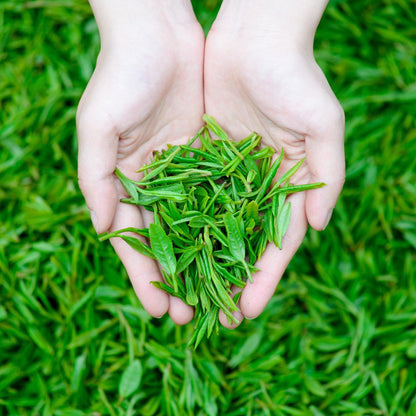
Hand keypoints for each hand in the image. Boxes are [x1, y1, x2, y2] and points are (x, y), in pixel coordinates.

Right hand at [77, 0, 203, 323]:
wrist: (158, 35)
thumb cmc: (121, 76)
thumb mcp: (99, 128)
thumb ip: (97, 179)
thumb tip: (105, 229)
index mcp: (126, 184)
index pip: (137, 242)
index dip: (147, 278)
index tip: (161, 311)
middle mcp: (157, 184)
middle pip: (170, 242)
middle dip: (182, 280)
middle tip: (195, 318)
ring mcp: (186, 172)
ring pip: (200, 225)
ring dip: (210, 260)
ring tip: (224, 296)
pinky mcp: (212, 155)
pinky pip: (225, 194)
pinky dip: (232, 222)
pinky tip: (243, 250)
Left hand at [204, 0, 344, 325]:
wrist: (255, 37)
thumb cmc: (296, 77)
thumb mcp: (323, 125)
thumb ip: (327, 178)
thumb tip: (319, 228)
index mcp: (286, 188)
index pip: (275, 245)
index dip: (263, 279)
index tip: (247, 311)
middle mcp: (254, 188)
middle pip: (239, 244)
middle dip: (226, 281)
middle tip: (210, 319)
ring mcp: (225, 175)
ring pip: (208, 227)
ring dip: (197, 262)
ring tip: (182, 297)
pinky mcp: (199, 157)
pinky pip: (185, 195)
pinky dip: (175, 223)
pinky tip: (165, 251)